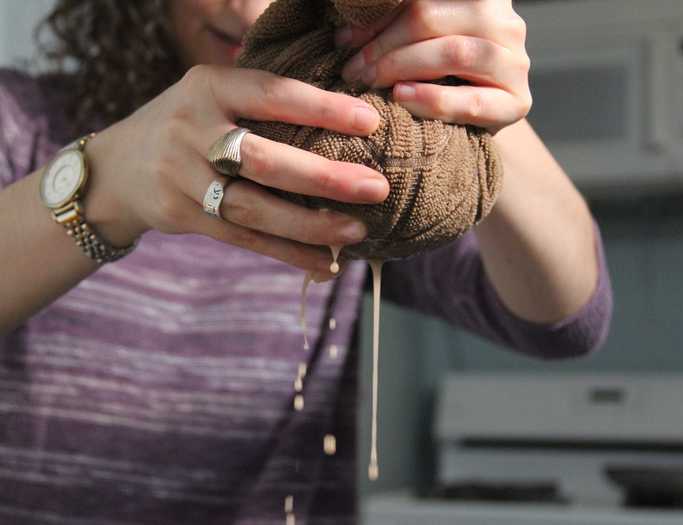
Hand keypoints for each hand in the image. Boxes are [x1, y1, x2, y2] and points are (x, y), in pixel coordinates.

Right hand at [85, 66, 387, 277]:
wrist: (117, 167)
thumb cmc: (188, 125)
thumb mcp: (212, 96)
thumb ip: (261, 104)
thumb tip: (345, 127)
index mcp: (208, 87)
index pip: (273, 95)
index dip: (323, 109)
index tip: (370, 123)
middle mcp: (191, 129)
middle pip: (265, 160)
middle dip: (325, 177)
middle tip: (376, 188)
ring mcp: (182, 177)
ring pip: (254, 208)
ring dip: (310, 225)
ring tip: (356, 232)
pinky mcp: (182, 216)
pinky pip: (244, 239)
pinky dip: (288, 253)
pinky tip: (324, 263)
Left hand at [336, 0, 531, 133]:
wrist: (474, 125)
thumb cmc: (437, 80)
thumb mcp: (417, 42)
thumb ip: (397, 25)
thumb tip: (345, 32)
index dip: (381, 15)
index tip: (345, 38)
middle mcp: (504, 20)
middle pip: (431, 17)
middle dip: (383, 44)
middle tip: (351, 68)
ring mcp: (515, 61)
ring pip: (453, 52)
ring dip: (401, 67)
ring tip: (369, 81)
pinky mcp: (517, 102)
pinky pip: (472, 100)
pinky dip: (433, 100)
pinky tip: (402, 97)